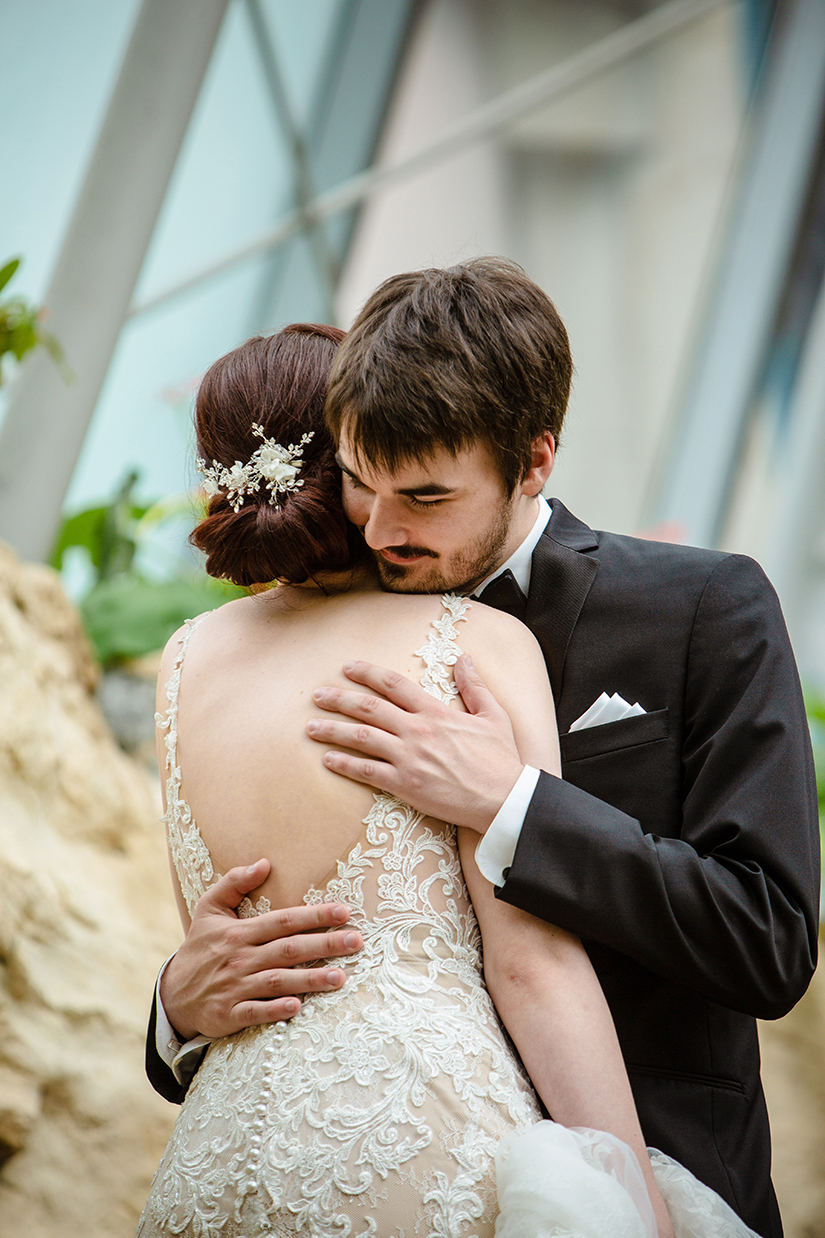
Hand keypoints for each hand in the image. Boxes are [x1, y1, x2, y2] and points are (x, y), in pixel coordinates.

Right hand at [161, 859, 363, 1040]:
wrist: (172, 994)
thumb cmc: (200, 948)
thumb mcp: (209, 909)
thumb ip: (234, 882)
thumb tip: (265, 862)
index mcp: (240, 932)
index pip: (284, 920)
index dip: (314, 915)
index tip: (344, 912)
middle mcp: (241, 958)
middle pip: (289, 949)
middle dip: (325, 944)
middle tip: (356, 941)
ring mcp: (235, 987)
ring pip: (278, 981)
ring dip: (310, 979)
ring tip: (341, 977)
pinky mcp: (229, 1014)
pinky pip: (255, 1012)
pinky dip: (276, 1010)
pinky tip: (298, 1007)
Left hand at [306, 654, 523, 831]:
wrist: (504, 799)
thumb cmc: (501, 760)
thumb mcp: (493, 715)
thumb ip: (474, 686)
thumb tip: (464, 658)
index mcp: (436, 712)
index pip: (394, 684)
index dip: (368, 673)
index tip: (348, 667)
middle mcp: (418, 731)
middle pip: (369, 708)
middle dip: (339, 699)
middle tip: (317, 695)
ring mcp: (409, 758)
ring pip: (361, 737)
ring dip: (333, 730)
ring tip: (310, 727)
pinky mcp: (405, 784)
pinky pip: (367, 772)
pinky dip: (344, 764)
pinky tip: (328, 759)